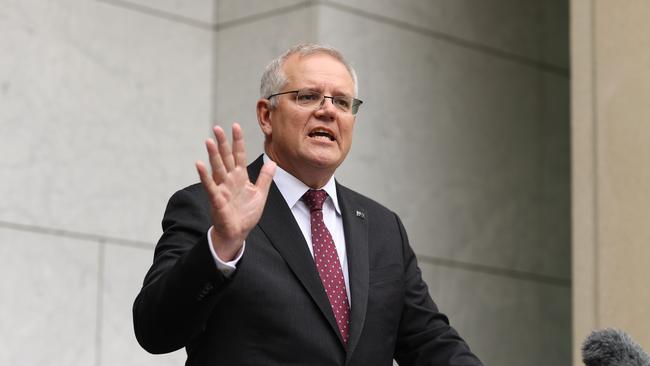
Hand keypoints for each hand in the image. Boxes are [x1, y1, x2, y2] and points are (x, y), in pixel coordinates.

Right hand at [195, 123, 275, 260]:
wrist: (238, 232)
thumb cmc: (246, 214)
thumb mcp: (260, 194)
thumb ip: (265, 178)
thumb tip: (272, 162)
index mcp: (240, 177)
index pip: (239, 155)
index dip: (238, 141)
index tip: (235, 126)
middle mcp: (230, 179)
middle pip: (226, 158)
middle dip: (222, 143)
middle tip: (217, 127)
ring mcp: (222, 188)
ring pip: (217, 168)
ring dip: (213, 155)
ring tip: (209, 140)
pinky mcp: (217, 199)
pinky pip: (210, 185)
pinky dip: (204, 175)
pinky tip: (199, 164)